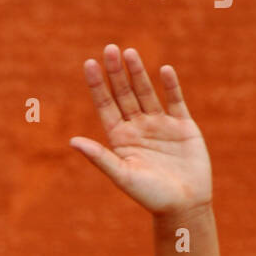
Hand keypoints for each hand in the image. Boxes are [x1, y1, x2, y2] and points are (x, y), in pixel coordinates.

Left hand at [69, 44, 211, 215]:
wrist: (184, 206)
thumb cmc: (150, 196)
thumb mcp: (122, 175)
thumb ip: (99, 157)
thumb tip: (71, 141)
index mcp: (120, 139)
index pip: (105, 106)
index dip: (97, 85)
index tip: (89, 64)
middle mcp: (138, 128)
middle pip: (124, 94)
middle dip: (116, 72)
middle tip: (109, 49)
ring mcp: (160, 125)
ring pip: (147, 93)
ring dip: (138, 73)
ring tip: (129, 53)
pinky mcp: (183, 126)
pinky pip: (175, 100)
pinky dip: (170, 86)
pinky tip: (164, 70)